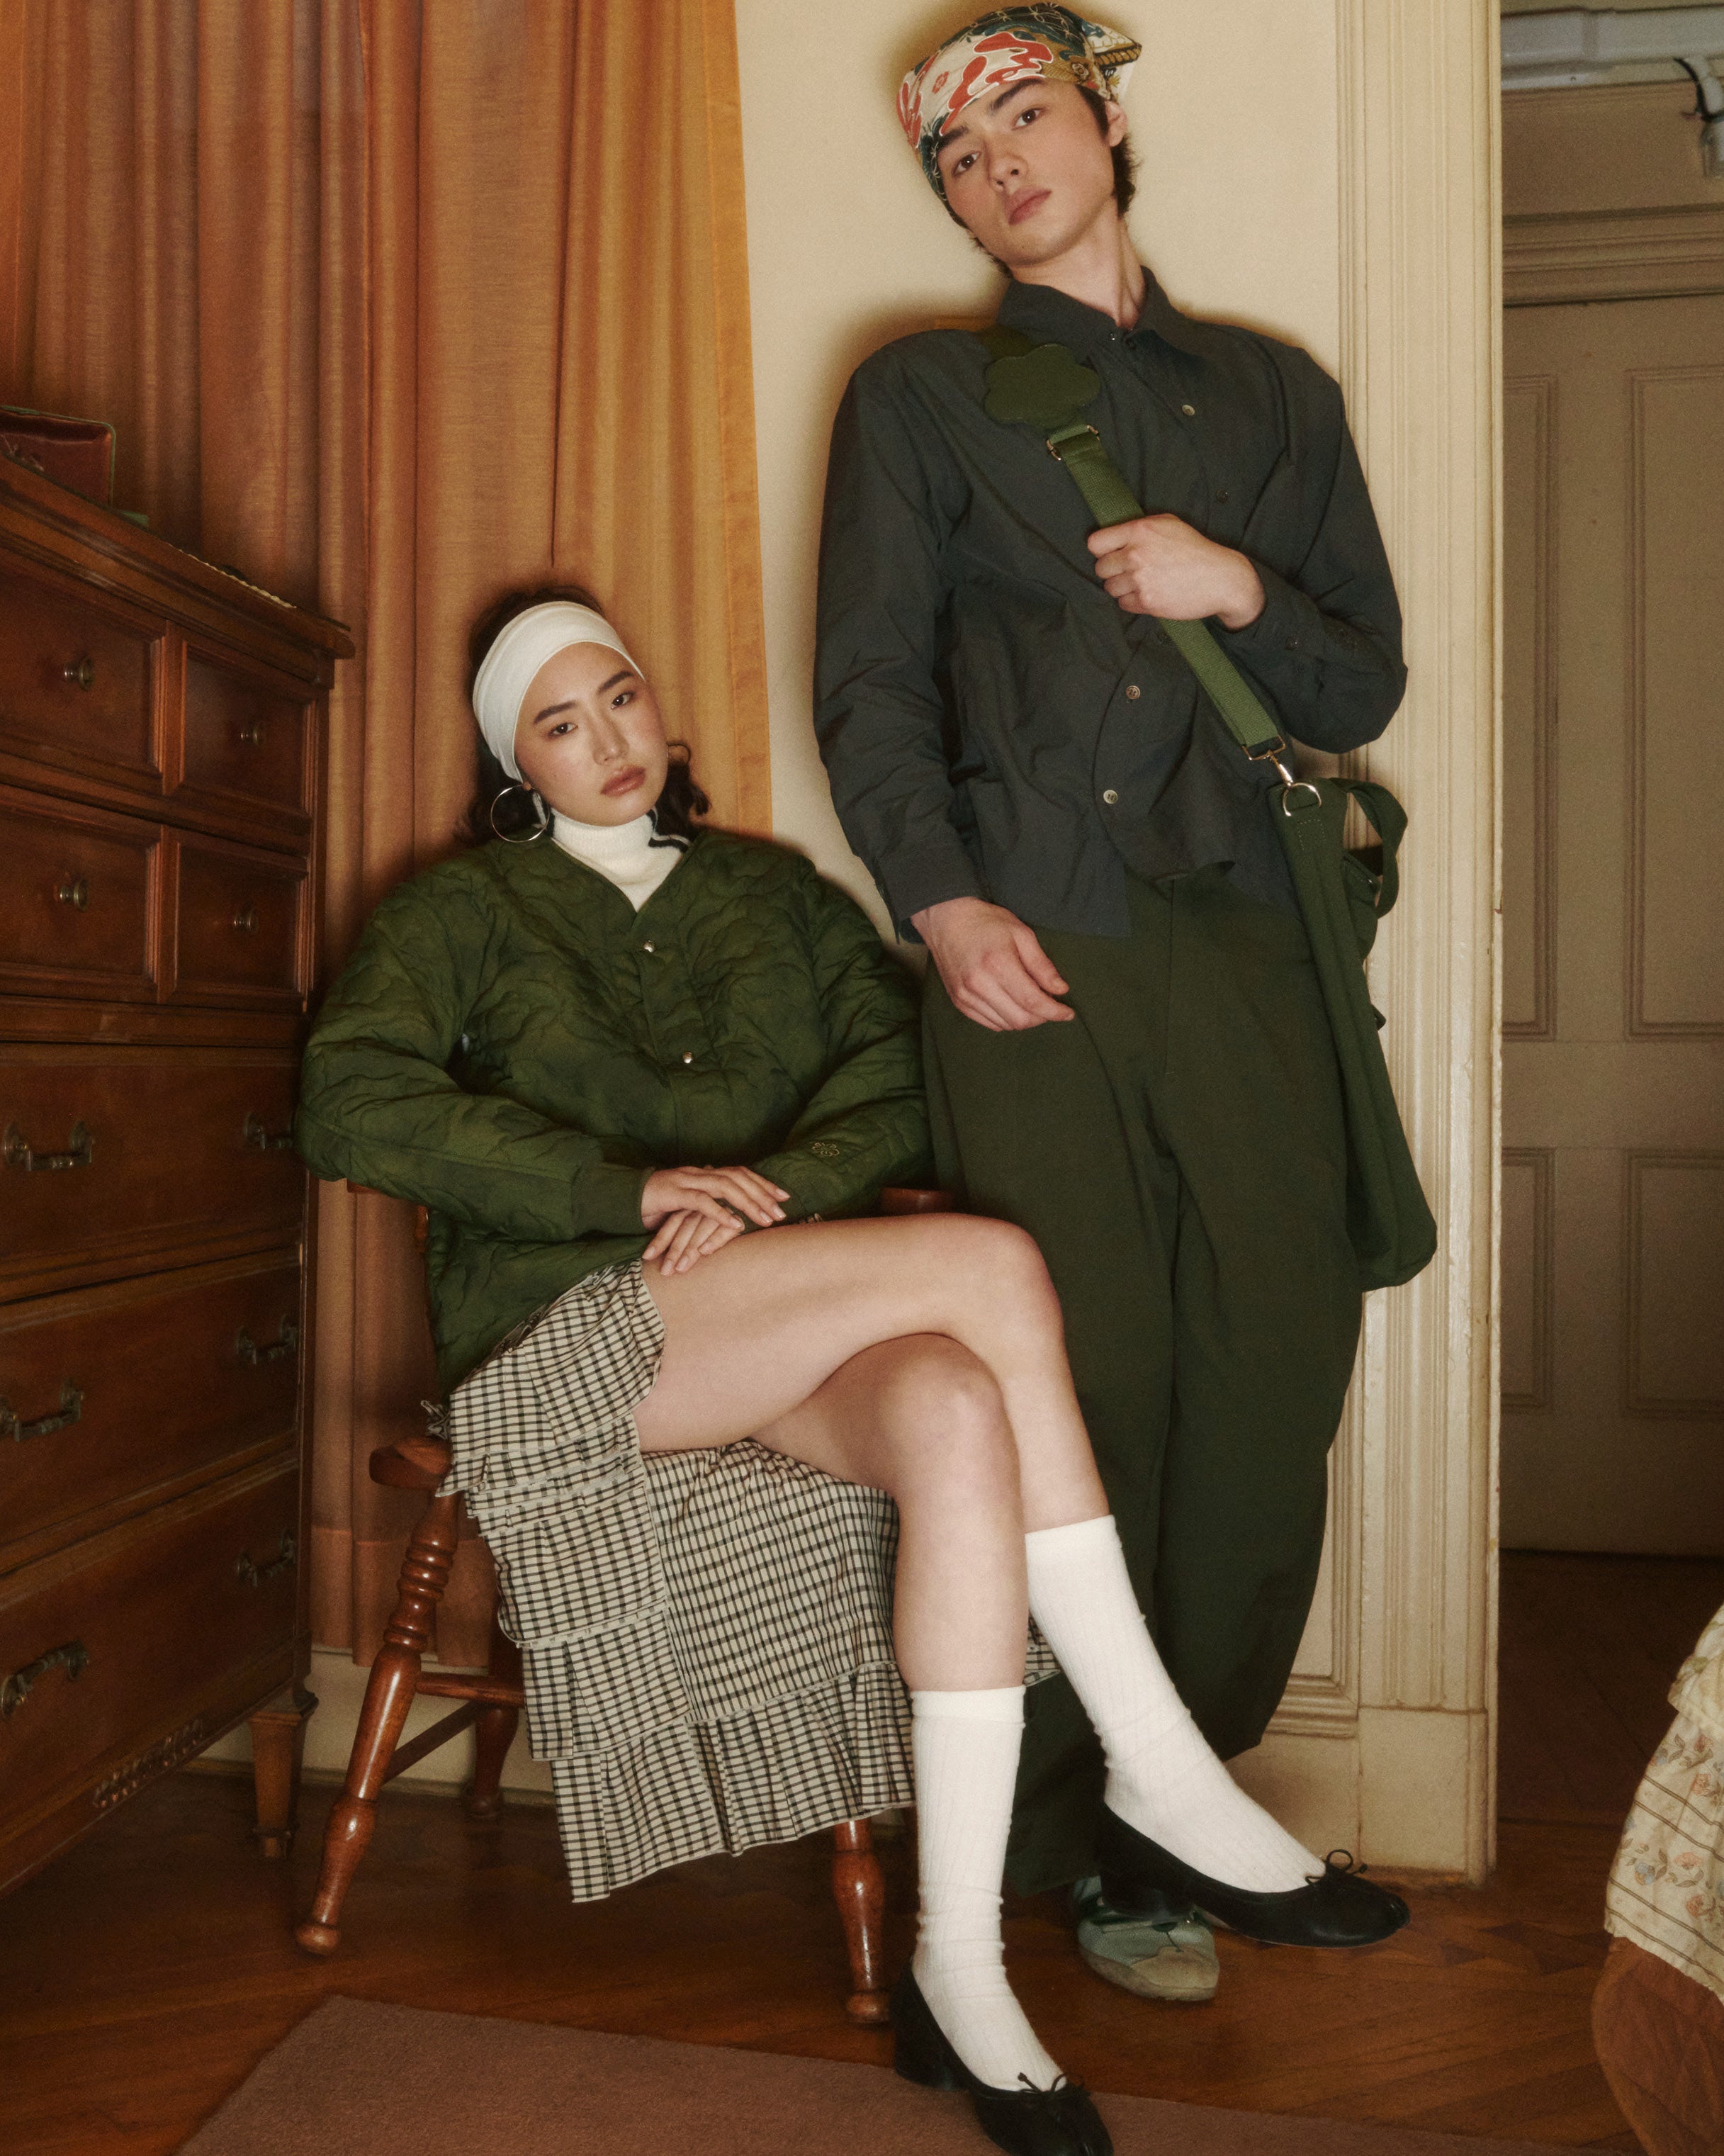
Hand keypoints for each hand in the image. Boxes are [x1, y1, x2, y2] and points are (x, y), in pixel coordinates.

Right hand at [641, 1165, 788, 1274]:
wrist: (624, 1197)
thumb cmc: (658, 1203)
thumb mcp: (688, 1202)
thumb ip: (708, 1201)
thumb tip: (732, 1210)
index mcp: (704, 1174)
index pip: (740, 1173)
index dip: (763, 1183)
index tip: (784, 1197)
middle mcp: (699, 1173)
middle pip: (738, 1177)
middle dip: (762, 1193)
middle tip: (781, 1212)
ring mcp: (687, 1181)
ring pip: (725, 1186)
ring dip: (748, 1203)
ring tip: (765, 1219)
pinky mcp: (674, 1194)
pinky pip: (701, 1202)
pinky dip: (720, 1214)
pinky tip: (736, 1225)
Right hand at [913, 897, 1073, 1032]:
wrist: (946, 920)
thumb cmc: (986, 922)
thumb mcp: (1021, 934)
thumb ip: (1042, 965)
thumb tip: (1060, 989)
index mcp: (998, 964)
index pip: (1032, 1001)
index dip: (1054, 1011)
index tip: (1068, 1013)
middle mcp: (979, 985)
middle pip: (1020, 1019)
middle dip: (1042, 1018)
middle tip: (1051, 1006)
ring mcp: (966, 996)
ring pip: (1006, 1025)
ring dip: (1025, 1020)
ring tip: (1033, 1004)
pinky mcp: (959, 1002)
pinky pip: (990, 1024)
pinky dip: (1007, 1020)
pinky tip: (1013, 1006)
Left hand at [1087, 514, 1264, 628]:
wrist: (1220, 578)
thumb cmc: (1195, 549)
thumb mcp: (1169, 524)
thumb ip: (1140, 527)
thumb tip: (1115, 536)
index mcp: (1139, 531)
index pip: (1095, 543)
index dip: (1102, 550)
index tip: (1111, 553)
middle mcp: (1136, 554)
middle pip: (1101, 568)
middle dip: (1112, 570)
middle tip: (1129, 570)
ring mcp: (1140, 580)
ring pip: (1110, 588)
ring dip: (1122, 587)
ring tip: (1141, 582)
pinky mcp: (1147, 602)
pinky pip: (1123, 604)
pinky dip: (1132, 601)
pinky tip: (1148, 593)